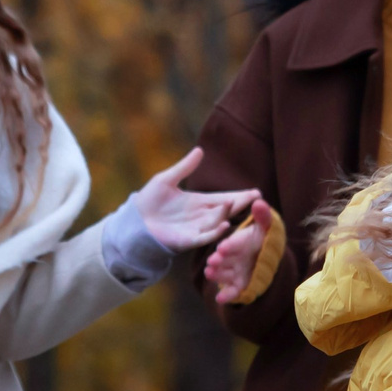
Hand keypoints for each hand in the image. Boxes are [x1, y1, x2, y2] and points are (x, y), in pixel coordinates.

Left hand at [136, 146, 260, 251]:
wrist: (133, 222)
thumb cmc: (149, 201)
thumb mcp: (167, 180)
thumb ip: (185, 167)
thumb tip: (200, 150)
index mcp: (199, 202)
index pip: (224, 197)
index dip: (239, 195)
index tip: (256, 192)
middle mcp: (201, 216)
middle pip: (226, 209)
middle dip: (241, 204)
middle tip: (258, 199)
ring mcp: (196, 228)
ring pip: (217, 221)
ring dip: (227, 214)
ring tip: (235, 203)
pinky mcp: (187, 240)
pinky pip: (205, 237)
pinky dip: (215, 232)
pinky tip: (224, 224)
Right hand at [206, 198, 279, 304]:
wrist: (269, 257)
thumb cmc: (265, 239)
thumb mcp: (267, 227)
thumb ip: (264, 216)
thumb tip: (259, 201)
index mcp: (239, 242)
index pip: (234, 243)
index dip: (230, 245)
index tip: (223, 247)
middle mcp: (233, 257)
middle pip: (224, 259)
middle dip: (218, 260)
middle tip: (212, 261)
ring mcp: (234, 271)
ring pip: (223, 273)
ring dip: (217, 275)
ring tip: (210, 274)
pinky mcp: (238, 285)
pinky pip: (232, 291)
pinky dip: (226, 295)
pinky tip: (220, 299)